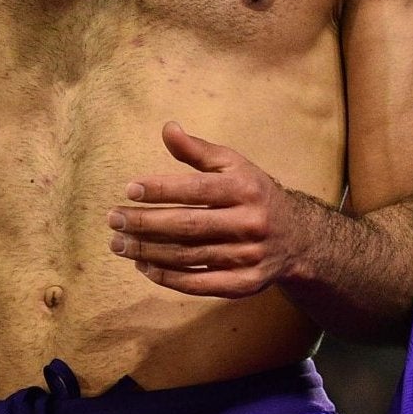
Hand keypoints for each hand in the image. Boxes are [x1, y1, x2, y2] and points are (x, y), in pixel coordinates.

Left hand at [107, 121, 307, 297]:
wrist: (298, 236)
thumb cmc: (253, 193)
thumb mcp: (233, 165)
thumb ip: (198, 150)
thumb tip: (167, 129)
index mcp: (245, 189)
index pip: (196, 190)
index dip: (161, 190)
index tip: (130, 190)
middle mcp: (249, 222)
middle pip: (188, 226)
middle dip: (146, 223)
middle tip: (114, 220)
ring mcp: (248, 256)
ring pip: (189, 256)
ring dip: (149, 252)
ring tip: (120, 245)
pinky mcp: (245, 284)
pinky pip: (200, 284)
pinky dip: (168, 278)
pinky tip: (144, 267)